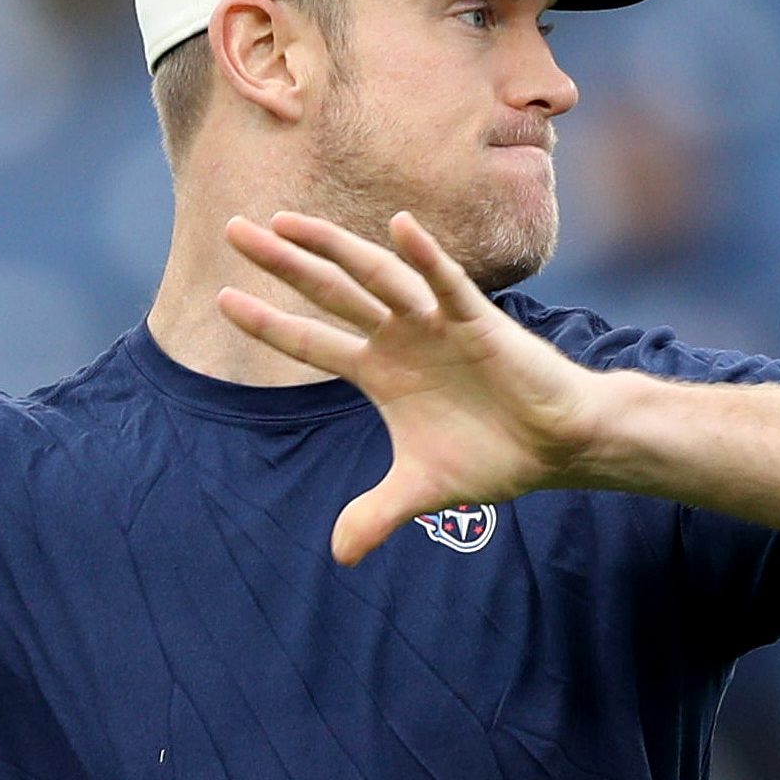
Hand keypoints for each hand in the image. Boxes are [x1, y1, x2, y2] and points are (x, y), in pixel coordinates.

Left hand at [219, 210, 605, 564]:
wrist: (556, 445)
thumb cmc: (493, 454)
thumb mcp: (422, 488)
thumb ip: (377, 514)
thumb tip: (340, 557)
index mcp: (379, 370)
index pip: (311, 340)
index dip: (267, 322)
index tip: (222, 299)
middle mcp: (399, 337)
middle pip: (328, 292)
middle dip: (282, 263)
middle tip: (234, 229)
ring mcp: (435, 324)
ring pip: (376, 278)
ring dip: (334, 247)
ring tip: (288, 222)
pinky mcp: (478, 323)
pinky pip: (448, 285)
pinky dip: (425, 257)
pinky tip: (400, 226)